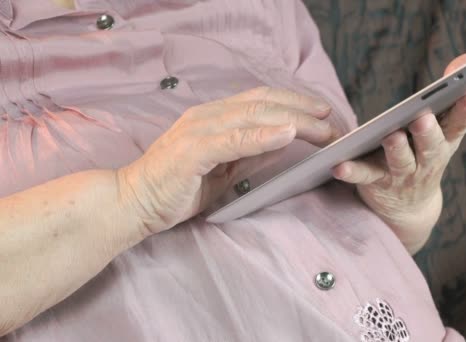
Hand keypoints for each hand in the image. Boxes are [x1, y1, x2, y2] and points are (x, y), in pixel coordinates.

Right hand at [118, 87, 338, 235]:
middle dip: (303, 110)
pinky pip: (234, 139)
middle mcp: (207, 116)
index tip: (322, 111)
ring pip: (254, 116)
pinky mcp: (193, 151)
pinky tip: (287, 133)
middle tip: (332, 121)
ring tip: (322, 128)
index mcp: (213, 117)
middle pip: (263, 103)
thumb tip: (281, 139)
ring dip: (293, 120)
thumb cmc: (175, 186)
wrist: (133, 202)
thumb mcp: (222, 168)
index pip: (260, 100)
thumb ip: (248, 151)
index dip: (294, 102)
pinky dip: (263, 135)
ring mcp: (199, 130)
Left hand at [332, 54, 465, 253]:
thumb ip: (448, 93)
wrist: (409, 207)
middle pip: (431, 146)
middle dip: (428, 132)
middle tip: (422, 118)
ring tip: (391, 136)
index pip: (459, 124)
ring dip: (397, 149)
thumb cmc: (424, 153)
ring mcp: (403, 174)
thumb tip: (465, 57)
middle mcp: (427, 160)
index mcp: (445, 141)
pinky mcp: (376, 183)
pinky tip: (339, 166)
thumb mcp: (441, 128)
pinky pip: (364, 176)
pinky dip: (352, 172)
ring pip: (401, 162)